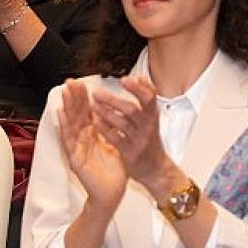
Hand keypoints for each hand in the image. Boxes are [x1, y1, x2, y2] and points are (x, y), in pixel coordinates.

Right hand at [58, 79, 127, 212]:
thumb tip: (116, 113)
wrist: (111, 194)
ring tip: (64, 91)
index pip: (86, 113)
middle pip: (76, 115)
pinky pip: (68, 139)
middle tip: (70, 81)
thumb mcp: (116, 146)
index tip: (81, 83)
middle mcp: (82, 140)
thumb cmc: (114, 173)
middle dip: (73, 98)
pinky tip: (60, 113)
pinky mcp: (74, 157)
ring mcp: (76, 148)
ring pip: (70, 124)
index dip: (83, 98)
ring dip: (67, 106)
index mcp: (92, 136)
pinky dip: (64, 125)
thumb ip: (113, 130)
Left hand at [90, 76, 177, 196]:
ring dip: (106, 113)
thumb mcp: (151, 118)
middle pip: (133, 110)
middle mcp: (147, 126)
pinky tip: (95, 121)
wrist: (155, 168)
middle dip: (114, 100)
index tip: (125, 79)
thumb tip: (141, 78)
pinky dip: (105, 128)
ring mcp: (138, 139)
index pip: (150, 98)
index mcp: (152, 116)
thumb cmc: (149, 140)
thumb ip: (146, 100)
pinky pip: (116, 138)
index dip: (138, 88)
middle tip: (97, 92)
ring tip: (92, 104)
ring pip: (123, 123)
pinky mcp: (130, 151)